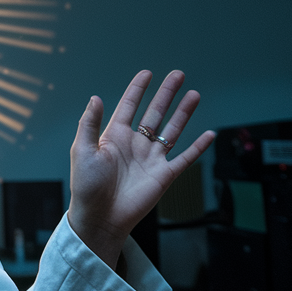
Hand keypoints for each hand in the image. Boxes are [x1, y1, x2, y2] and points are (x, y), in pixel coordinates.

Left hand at [67, 70, 214, 270]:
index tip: (147, 73)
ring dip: (183, 113)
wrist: (100, 216)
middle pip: (155, 113)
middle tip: (178, 75)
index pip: (129, 106)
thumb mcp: (82, 150)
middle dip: (166, 94)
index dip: (138, 89)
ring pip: (172, 130)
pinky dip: (198, 147)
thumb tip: (95, 97)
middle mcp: (135, 144)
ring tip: (194, 94)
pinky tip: (209, 133)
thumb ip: (89, 123)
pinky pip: (185, 158)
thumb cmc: (87, 185)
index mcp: (114, 136)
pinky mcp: (164, 175)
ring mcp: (151, 159)